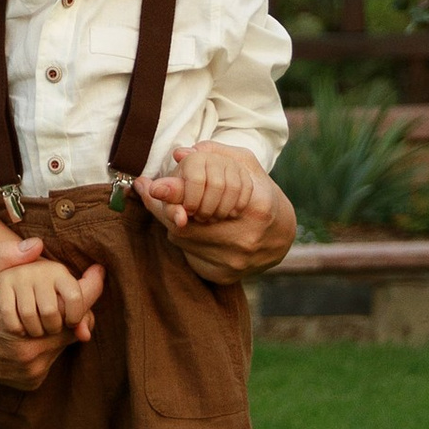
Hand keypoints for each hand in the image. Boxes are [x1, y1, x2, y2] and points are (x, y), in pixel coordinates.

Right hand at [0, 239, 103, 390]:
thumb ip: (5, 255)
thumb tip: (37, 245)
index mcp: (24, 322)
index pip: (76, 305)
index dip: (91, 286)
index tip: (97, 271)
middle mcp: (34, 352)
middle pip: (75, 323)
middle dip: (72, 305)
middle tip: (60, 289)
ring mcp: (33, 369)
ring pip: (65, 341)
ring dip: (60, 324)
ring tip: (41, 308)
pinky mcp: (31, 380)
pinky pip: (52, 356)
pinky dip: (48, 342)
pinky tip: (31, 329)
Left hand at [136, 143, 295, 284]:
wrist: (278, 236)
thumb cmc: (257, 193)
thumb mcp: (244, 164)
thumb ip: (214, 153)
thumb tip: (180, 154)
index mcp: (258, 207)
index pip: (206, 199)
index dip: (175, 192)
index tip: (150, 186)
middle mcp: (246, 239)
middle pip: (185, 224)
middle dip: (168, 206)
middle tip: (161, 192)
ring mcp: (235, 261)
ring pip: (182, 240)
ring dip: (174, 221)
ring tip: (184, 210)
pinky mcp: (225, 276)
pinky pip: (187, 255)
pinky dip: (183, 239)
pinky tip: (193, 228)